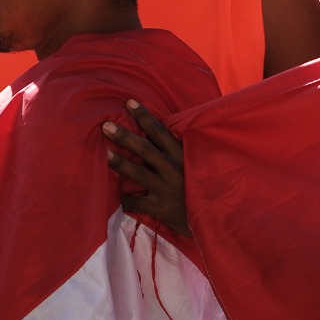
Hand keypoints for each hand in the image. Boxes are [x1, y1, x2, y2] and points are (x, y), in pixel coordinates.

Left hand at [102, 99, 190, 235]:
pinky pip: (137, 203)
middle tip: (106, 126)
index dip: (144, 116)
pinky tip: (117, 196)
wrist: (214, 217)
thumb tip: (162, 130)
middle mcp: (172, 169)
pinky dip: (126, 199)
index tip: (129, 102)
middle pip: (145, 149)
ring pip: (139, 173)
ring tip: (106, 155)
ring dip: (120, 163)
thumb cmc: (202, 186)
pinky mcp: (160, 207)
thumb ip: (179, 150)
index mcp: (181, 155)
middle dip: (125, 136)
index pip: (160, 131)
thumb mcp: (196, 163)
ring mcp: (165, 188)